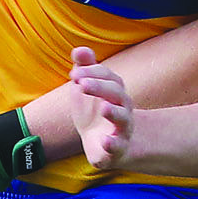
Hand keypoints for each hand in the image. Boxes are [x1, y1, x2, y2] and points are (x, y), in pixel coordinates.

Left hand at [69, 47, 134, 170]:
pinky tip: (105, 140)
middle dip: (100, 87)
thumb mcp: (87, 89)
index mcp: (116, 92)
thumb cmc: (94, 111)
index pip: (109, 77)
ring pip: (123, 119)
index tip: (73, 74)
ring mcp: (121, 129)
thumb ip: (84, 69)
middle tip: (81, 84)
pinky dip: (113, 144)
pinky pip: (118, 146)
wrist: (105, 144)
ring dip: (114, 112)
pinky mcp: (116, 149)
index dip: (93, 73)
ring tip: (104, 108)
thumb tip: (79, 49)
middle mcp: (123, 109)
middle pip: (117, 94)